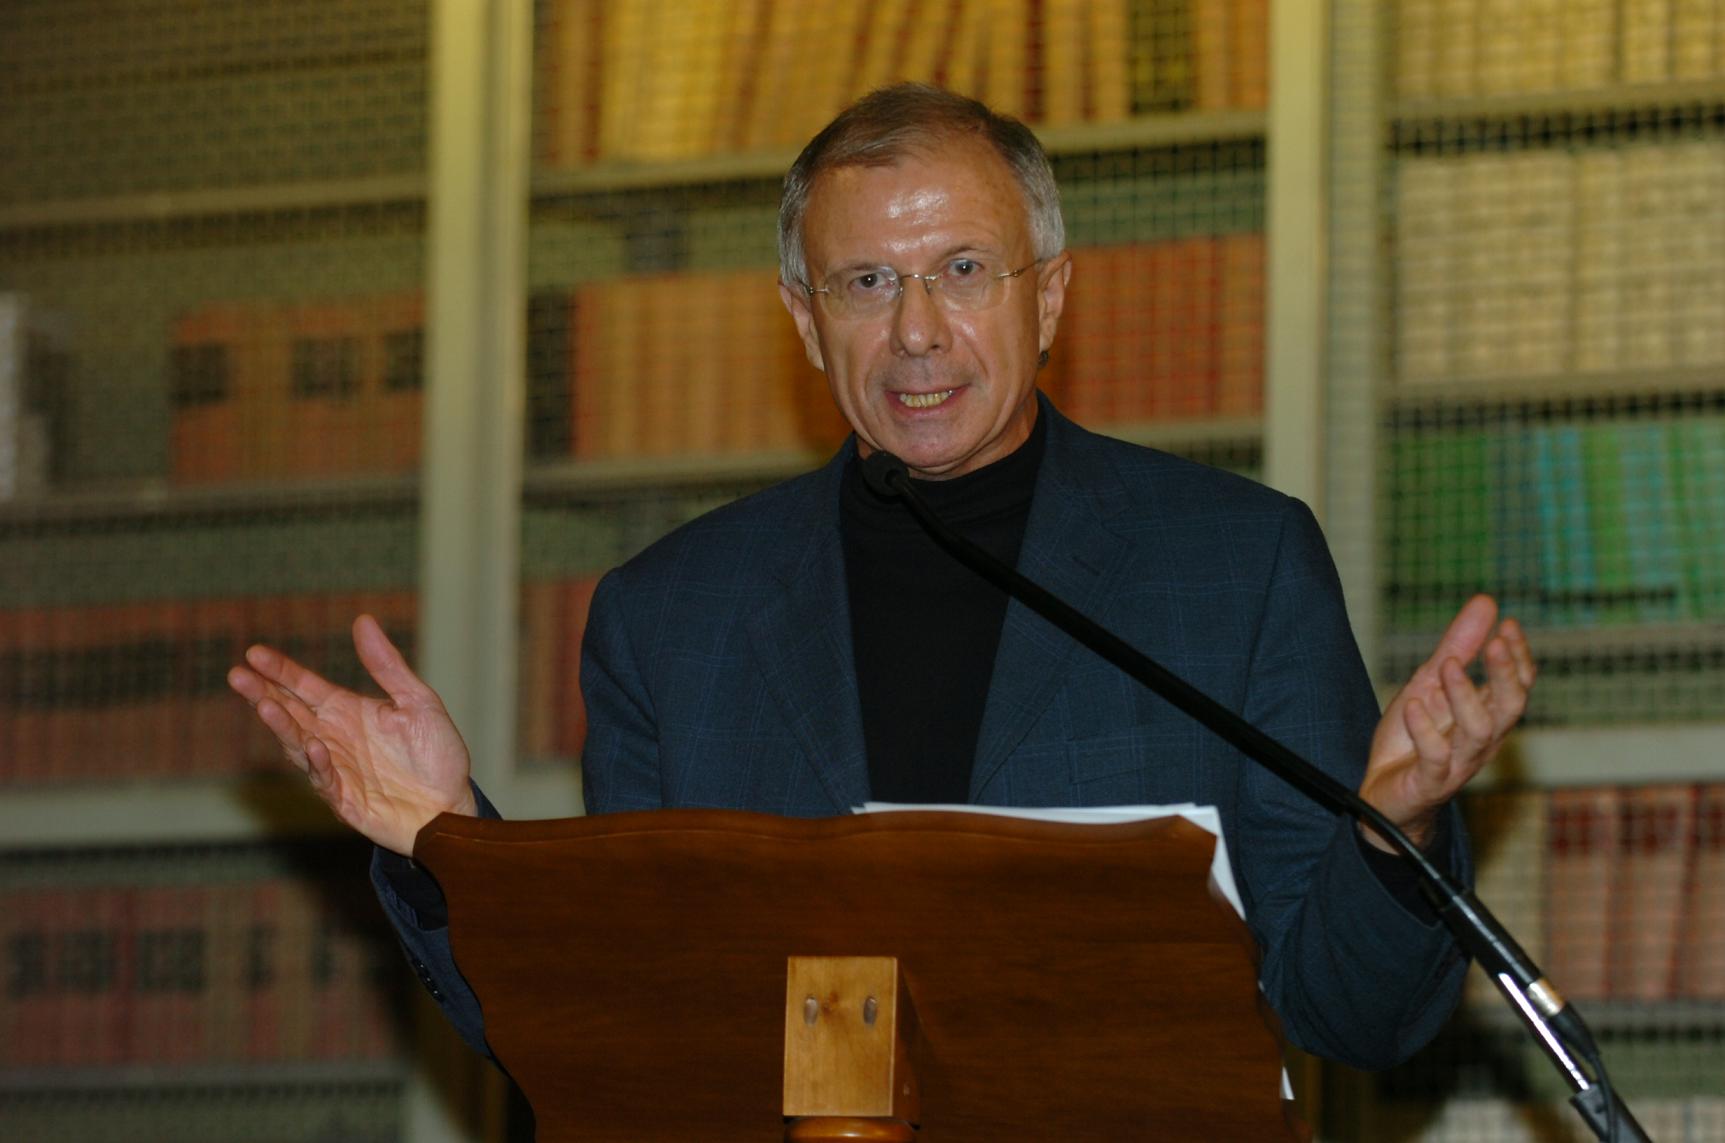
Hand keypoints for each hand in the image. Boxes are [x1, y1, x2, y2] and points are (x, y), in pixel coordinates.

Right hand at [227, 614, 477, 854]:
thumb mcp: (418, 702)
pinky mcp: (343, 799)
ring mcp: (335, 769)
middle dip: (263, 693)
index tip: (254, 653)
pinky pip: (325, 779)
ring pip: (298, 744)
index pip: (305, 687)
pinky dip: (317, 763)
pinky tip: (312, 745)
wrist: (451, 805)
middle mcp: (334, 738)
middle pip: (291, 712)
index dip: (281, 671)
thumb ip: (388, 666)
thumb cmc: (437, 754)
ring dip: (282, 726)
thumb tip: (363, 621)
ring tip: (264, 705)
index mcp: (348, 711)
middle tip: (238, 675)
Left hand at [1358, 595, 1536, 852]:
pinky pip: (1435, 758)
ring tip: (1448, 664)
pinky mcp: (1429, 782)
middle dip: (1506, 675)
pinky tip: (1412, 705)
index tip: (1508, 624)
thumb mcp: (1429, 683)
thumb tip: (1488, 602)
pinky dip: (1425, 731)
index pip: (1518, 686)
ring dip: (1465, 696)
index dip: (1518, 657)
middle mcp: (1480, 740)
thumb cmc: (1412, 737)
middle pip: (1510, 708)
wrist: (1382, 793)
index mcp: (1486, 715)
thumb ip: (1458, 646)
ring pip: (1479, 733)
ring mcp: (1457, 763)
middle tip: (1495, 643)